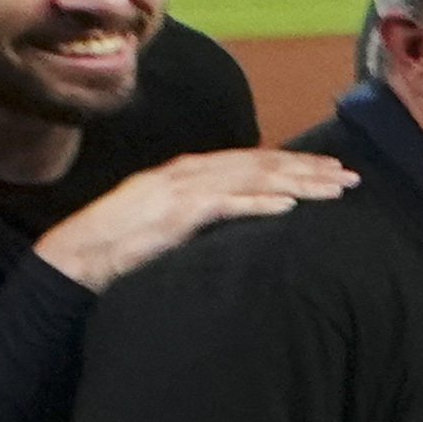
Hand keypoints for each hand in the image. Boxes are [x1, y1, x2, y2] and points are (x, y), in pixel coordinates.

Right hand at [35, 147, 354, 290]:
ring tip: (333, 188)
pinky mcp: (171, 216)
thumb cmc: (119, 247)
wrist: (72, 260)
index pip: (250, 161)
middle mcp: (185, 173)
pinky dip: (256, 203)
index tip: (329, 170)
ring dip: (296, 182)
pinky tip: (288, 206)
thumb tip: (239, 215)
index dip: (292, 163)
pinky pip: (222, 206)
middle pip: (259, 165)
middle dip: (307, 169)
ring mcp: (178, 192)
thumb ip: (200, 211)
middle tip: (350, 176)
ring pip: (249, 179)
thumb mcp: (166, 222)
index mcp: (185, 172)